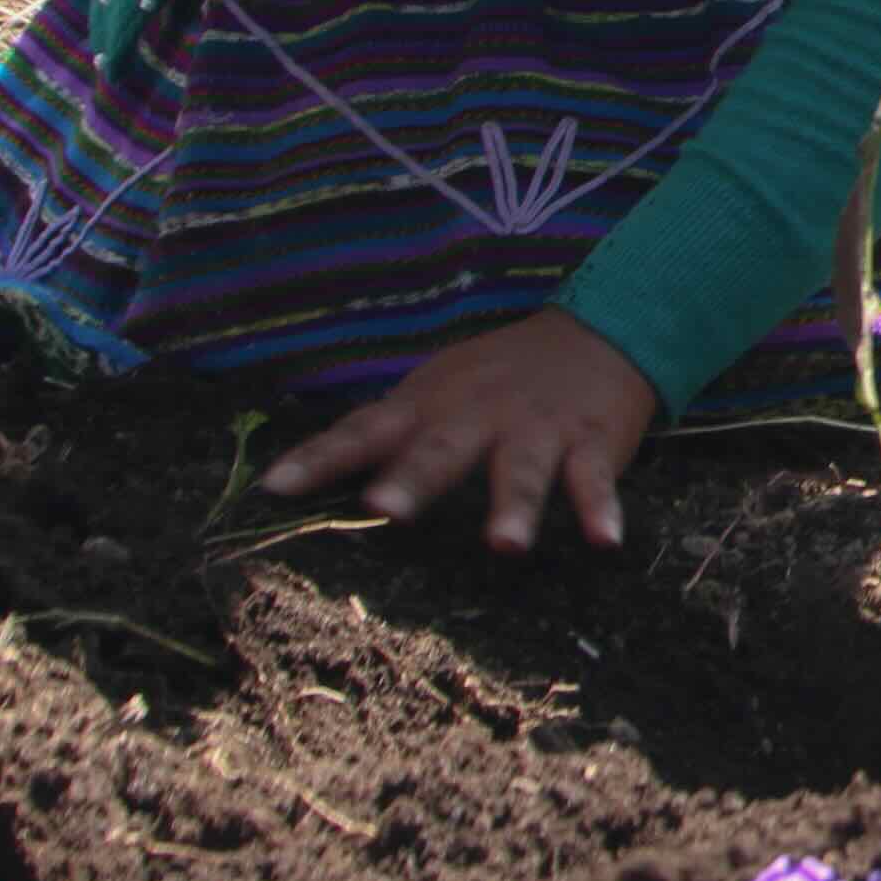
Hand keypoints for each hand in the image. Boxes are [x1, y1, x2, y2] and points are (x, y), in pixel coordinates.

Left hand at [262, 307, 662, 551]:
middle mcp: (478, 414)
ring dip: (514, 506)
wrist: (600, 333)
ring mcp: (536, 428)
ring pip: (520, 469)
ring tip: (505, 546)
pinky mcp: (590, 442)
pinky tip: (605, 541)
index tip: (275, 488)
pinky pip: (593, 481)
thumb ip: (383, 433)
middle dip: (413, 478)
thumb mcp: (436, 391)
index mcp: (431, 404)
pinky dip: (600, 510)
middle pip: (442, 449)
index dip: (321, 458)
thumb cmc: (498, 378)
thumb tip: (297, 481)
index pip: (365, 430)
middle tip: (382, 508)